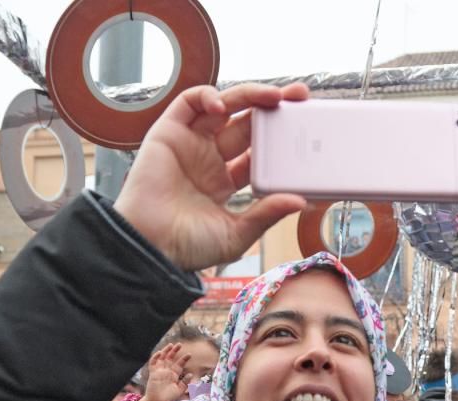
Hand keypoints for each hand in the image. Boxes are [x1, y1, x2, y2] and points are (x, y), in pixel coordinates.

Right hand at [115, 83, 308, 270]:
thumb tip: (301, 201)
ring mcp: (190, 144)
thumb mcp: (237, 233)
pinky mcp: (168, 133)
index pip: (259, 151)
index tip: (307, 131)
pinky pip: (188, 103)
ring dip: (249, 95)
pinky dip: (207, 96)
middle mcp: (209, 159)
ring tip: (274, 95)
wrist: (150, 247)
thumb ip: (267, 214)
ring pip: (224, 107)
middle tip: (301, 97)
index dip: (282, 138)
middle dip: (274, 107)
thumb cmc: (187, 247)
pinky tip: (223, 106)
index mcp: (226, 182)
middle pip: (247, 123)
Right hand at [138, 344, 192, 400]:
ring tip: (171, 345)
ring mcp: (159, 371)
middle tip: (180, 344)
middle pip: (171, 358)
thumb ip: (185, 383)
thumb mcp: (179, 391)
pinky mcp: (153, 373)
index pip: (179, 364)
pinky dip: (155, 357)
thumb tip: (191, 374)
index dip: (184, 359)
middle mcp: (167, 371)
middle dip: (175, 351)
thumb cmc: (168, 398)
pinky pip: (153, 363)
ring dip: (166, 351)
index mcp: (174, 374)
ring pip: (162, 358)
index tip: (189, 355)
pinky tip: (159, 353)